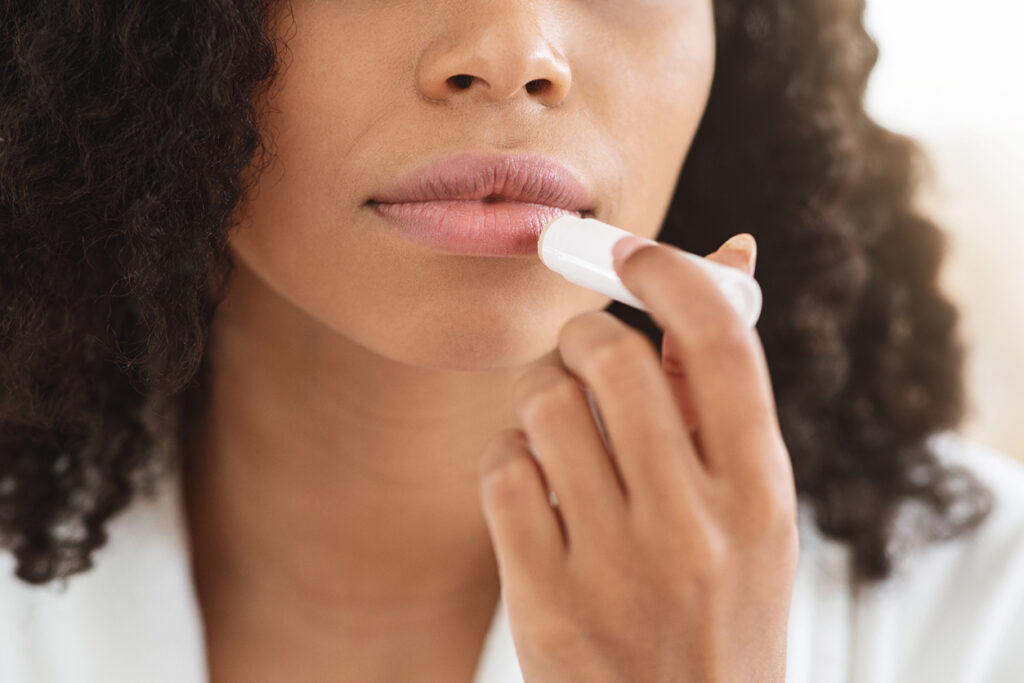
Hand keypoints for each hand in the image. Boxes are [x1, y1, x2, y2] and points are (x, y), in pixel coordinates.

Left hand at [478, 233, 798, 682]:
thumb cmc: (717, 603)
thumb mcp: (750, 509)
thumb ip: (725, 389)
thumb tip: (729, 252)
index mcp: (761, 493)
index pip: (720, 341)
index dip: (669, 271)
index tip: (629, 252)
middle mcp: (695, 527)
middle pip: (614, 358)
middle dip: (582, 336)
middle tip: (581, 353)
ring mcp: (617, 567)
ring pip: (545, 405)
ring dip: (540, 397)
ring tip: (558, 431)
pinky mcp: (547, 598)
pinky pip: (503, 469)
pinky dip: (509, 458)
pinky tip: (533, 485)